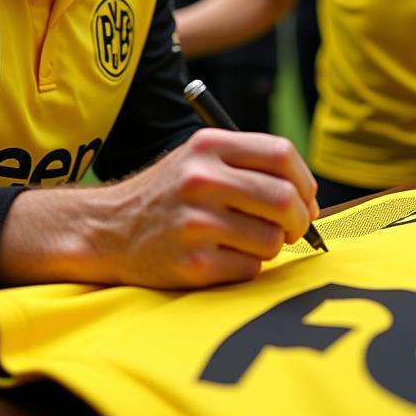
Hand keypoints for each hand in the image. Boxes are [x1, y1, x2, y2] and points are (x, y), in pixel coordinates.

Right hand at [0, 129, 318, 289]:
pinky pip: (249, 269)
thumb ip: (249, 166)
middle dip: (299, 220)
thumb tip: (308, 198)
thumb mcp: (198, 159)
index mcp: (208, 146)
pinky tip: (221, 256)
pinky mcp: (192, 263)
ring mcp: (195, 222)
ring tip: (244, 241)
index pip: (282, 154)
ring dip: (269, 246)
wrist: (108, 228)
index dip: (304, 180)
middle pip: (284, 199)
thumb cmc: (167, 194)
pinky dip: (246, 267)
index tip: (306, 198)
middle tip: (292, 229)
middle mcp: (201, 179)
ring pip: (271, 240)